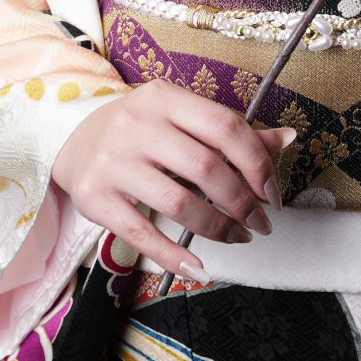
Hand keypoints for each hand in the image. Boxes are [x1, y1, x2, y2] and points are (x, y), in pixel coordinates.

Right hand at [50, 78, 296, 278]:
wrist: (73, 140)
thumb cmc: (141, 129)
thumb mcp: (181, 118)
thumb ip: (232, 132)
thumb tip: (288, 137)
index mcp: (166, 98)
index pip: (224, 126)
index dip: (257, 161)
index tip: (272, 191)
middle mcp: (138, 125)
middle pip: (205, 167)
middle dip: (241, 202)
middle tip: (258, 222)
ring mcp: (114, 161)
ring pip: (179, 203)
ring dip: (217, 228)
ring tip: (237, 237)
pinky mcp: (97, 198)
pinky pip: (143, 233)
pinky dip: (174, 254)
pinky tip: (199, 262)